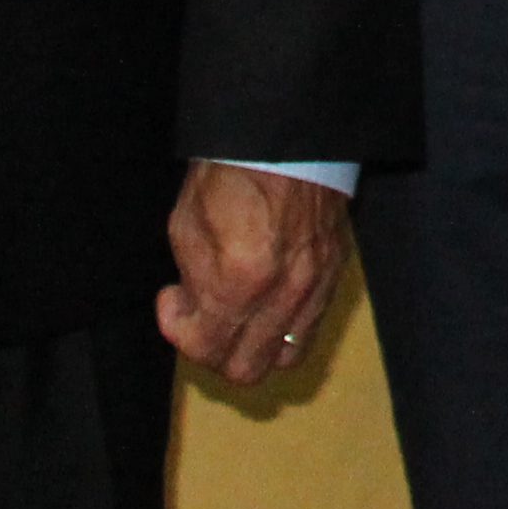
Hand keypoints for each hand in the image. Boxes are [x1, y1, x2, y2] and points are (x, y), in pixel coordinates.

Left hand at [159, 164, 351, 385]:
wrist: (284, 139)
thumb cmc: (227, 175)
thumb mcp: (185, 227)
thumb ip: (192, 284)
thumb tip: (198, 308)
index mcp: (239, 284)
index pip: (205, 349)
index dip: (177, 329)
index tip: (174, 298)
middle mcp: (282, 296)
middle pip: (246, 369)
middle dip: (215, 350)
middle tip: (203, 314)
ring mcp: (315, 288)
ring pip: (285, 357)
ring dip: (254, 346)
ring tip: (238, 312)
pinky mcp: (334, 273)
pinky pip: (309, 326)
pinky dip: (283, 325)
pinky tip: (267, 294)